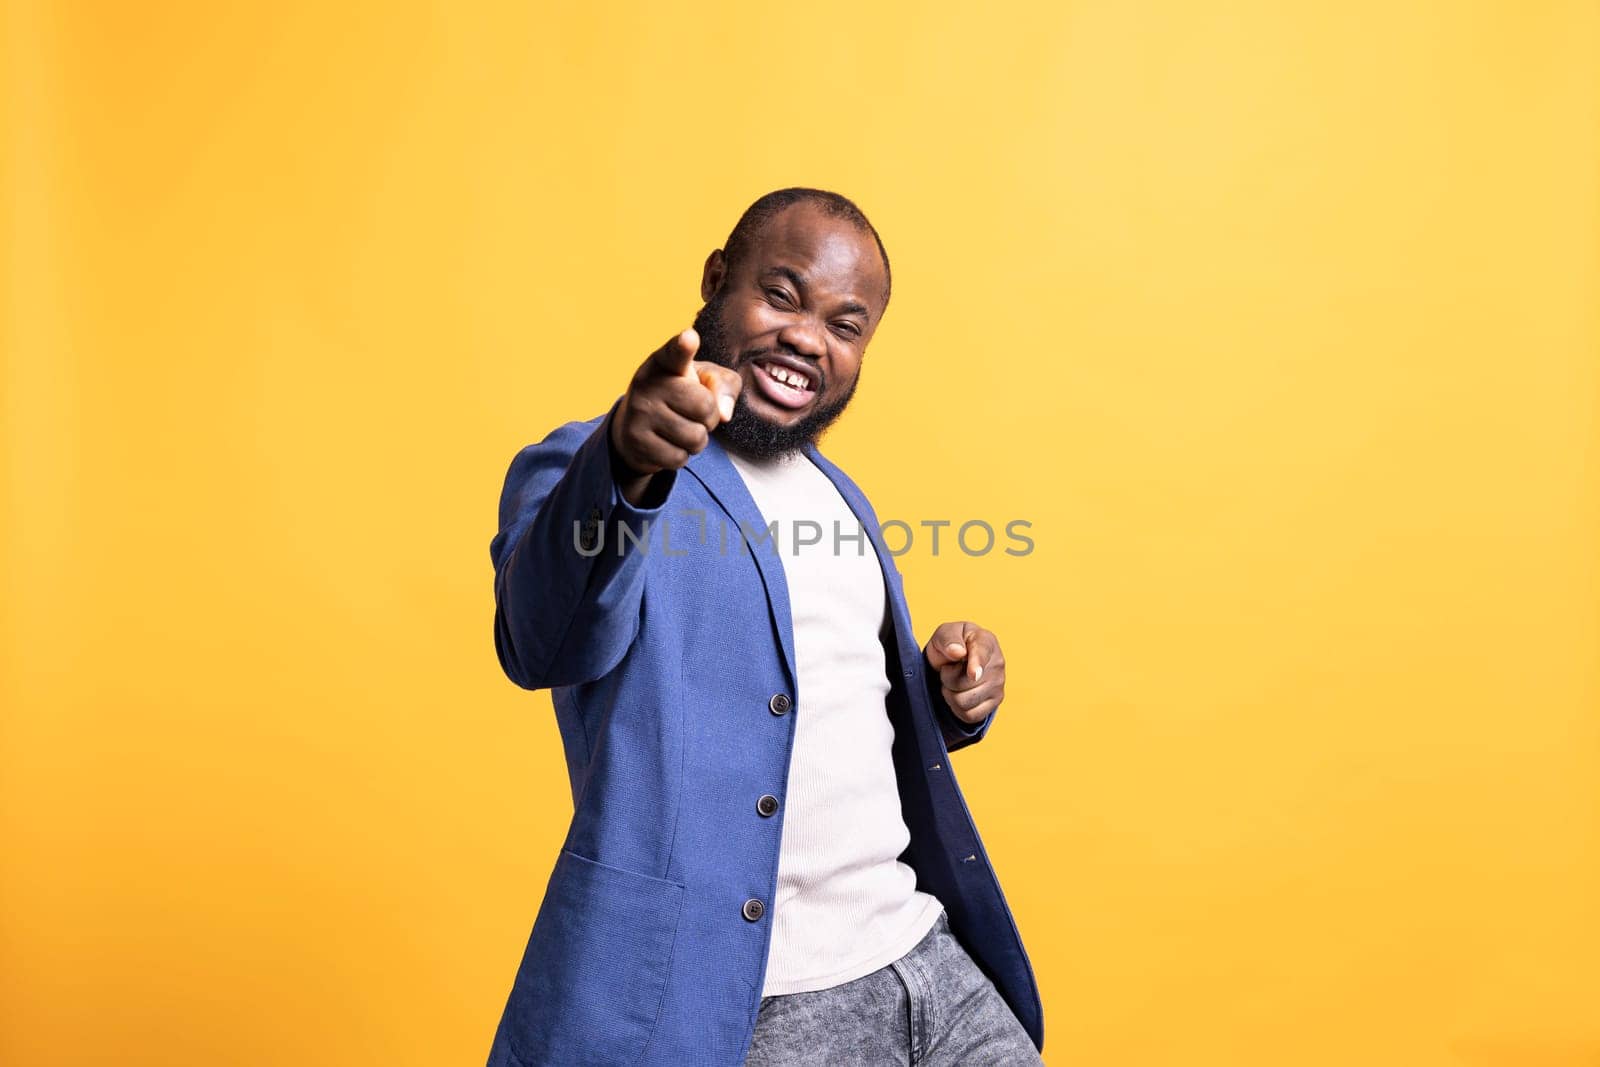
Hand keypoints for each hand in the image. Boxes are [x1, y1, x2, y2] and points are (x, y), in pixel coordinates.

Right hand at [610, 328, 742, 504]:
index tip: (689, 338)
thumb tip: (724, 414)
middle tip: (694, 413)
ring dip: (697, 439)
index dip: (683, 346)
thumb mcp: (705, 381)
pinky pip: (679, 458)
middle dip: (709, 417)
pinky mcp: (636, 441)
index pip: (675, 353)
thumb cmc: (681, 396)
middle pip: (704, 406)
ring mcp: (639, 413)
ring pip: (695, 437)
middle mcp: (648, 383)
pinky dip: (681, 455)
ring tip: (680, 428)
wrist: (635, 427)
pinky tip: (667, 443)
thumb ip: (724, 385)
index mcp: (665, 362)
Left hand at [924, 621, 1005, 724]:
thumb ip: (949, 639)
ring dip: (950, 693)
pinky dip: (956, 708)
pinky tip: (958, 694)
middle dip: (947, 678)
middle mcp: (998, 663)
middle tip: (949, 668)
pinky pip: (969, 715)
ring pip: (965, 701)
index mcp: (986, 640)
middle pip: (966, 683)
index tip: (973, 675)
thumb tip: (957, 652)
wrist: (953, 660)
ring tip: (953, 680)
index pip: (982, 653)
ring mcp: (999, 684)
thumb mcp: (943, 634)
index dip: (976, 665)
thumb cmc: (950, 644)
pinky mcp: (995, 702)